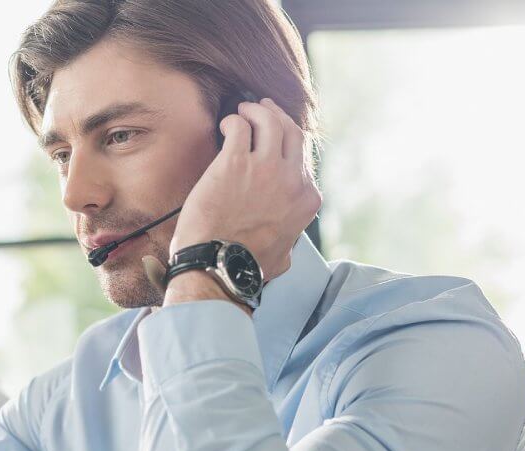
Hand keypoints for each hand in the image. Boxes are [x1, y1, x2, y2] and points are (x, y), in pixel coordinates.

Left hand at [170, 98, 320, 281]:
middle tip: (263, 108)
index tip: (276, 137)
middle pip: (292, 133)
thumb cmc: (244, 267)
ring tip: (243, 109)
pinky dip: (234, 120)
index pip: (303, 160)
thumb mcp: (282, 256)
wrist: (218, 266)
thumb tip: (285, 245)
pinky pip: (239, 127)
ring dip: (257, 111)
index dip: (288, 144)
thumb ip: (288, 242)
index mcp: (305, 200)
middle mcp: (291, 180)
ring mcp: (265, 169)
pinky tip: (226, 124)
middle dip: (278, 116)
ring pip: (270, 122)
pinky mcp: (234, 163)